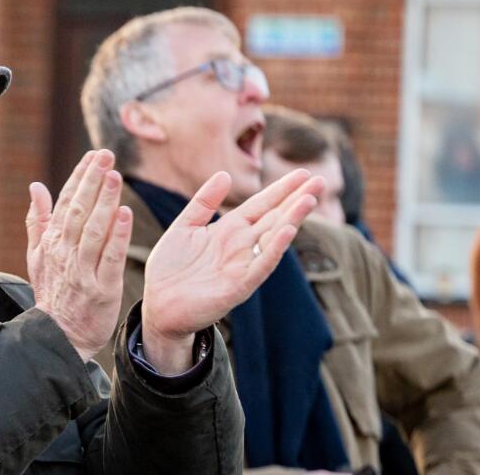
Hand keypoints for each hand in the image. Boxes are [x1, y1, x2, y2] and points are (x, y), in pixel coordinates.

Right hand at [26, 150, 135, 361]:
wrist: (58, 336)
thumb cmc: (52, 293)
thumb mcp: (37, 256)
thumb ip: (37, 220)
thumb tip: (36, 187)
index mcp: (51, 242)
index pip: (65, 202)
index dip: (80, 177)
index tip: (93, 155)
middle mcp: (65, 253)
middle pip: (79, 210)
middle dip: (92, 181)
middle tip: (106, 155)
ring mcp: (82, 271)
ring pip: (93, 230)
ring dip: (104, 202)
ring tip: (115, 176)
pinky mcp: (102, 288)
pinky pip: (110, 258)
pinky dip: (117, 236)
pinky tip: (125, 214)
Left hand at [140, 170, 322, 372]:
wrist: (157, 306)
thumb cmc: (170, 269)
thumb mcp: (184, 227)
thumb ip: (203, 202)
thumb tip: (225, 174)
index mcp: (229, 230)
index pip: (261, 204)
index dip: (281, 189)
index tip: (303, 172)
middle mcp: (241, 245)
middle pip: (274, 217)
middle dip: (297, 200)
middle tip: (322, 180)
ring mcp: (243, 265)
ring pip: (273, 238)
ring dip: (292, 219)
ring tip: (310, 198)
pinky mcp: (239, 286)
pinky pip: (260, 265)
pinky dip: (274, 248)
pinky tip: (287, 231)